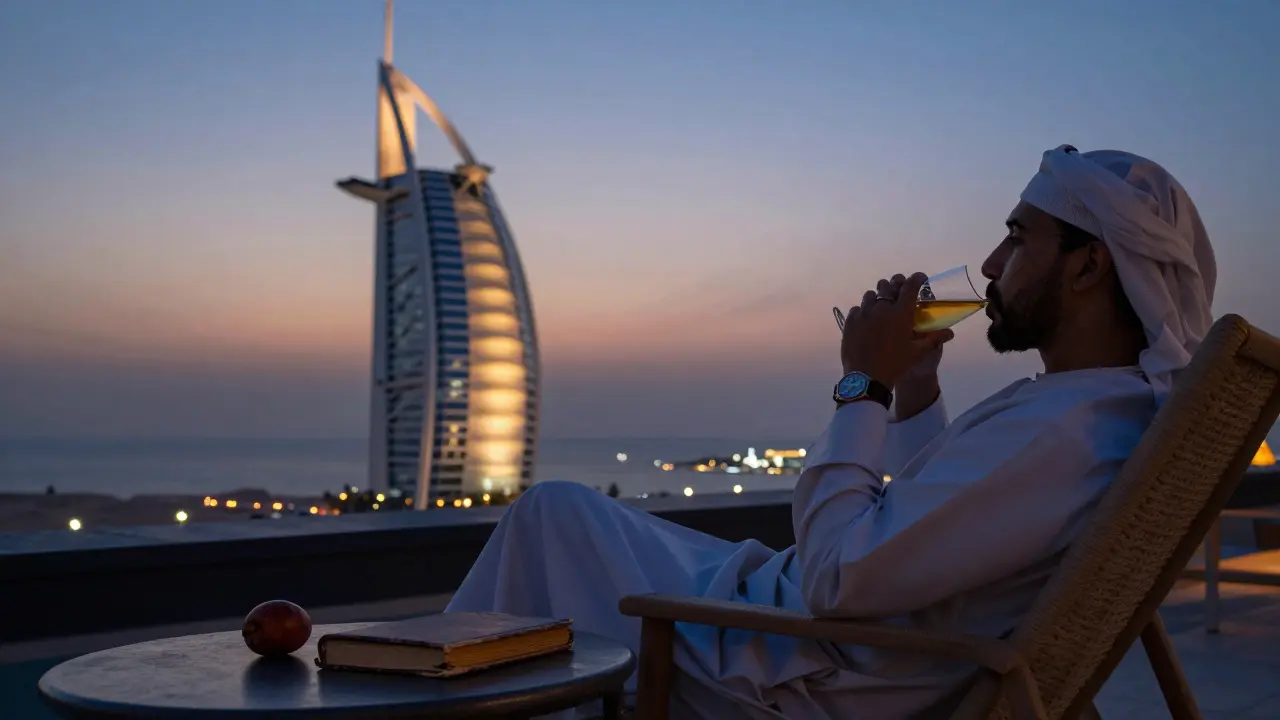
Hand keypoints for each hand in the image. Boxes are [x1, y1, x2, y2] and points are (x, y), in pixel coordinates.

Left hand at [840, 273, 953, 390]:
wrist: (866, 379)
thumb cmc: (895, 365)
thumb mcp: (917, 353)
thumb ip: (934, 339)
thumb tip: (950, 333)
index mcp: (900, 313)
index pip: (910, 286)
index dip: (917, 278)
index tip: (921, 278)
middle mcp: (881, 308)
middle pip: (887, 285)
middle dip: (895, 285)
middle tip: (899, 293)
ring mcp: (863, 314)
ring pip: (870, 295)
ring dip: (878, 298)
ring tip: (882, 308)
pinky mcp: (850, 322)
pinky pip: (857, 309)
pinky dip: (864, 311)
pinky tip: (867, 321)